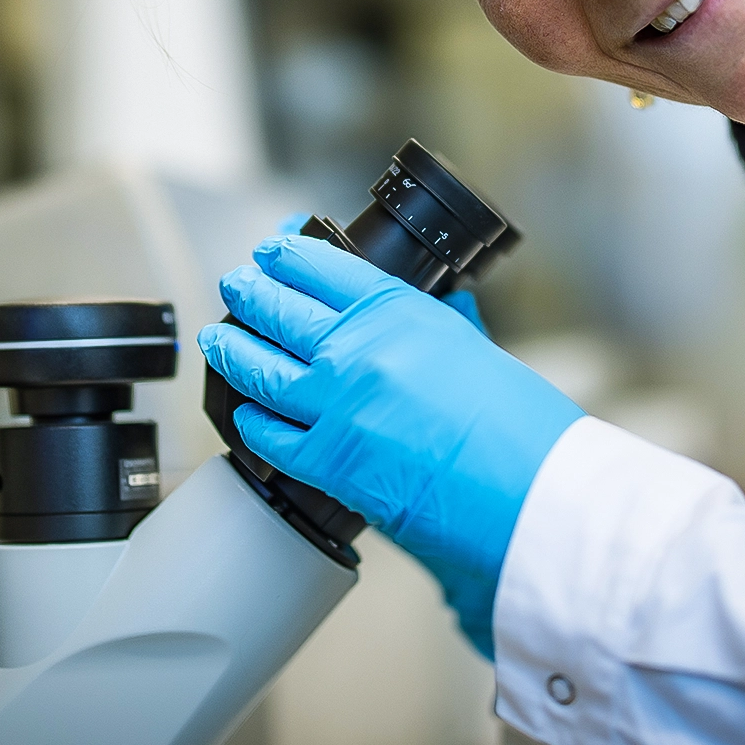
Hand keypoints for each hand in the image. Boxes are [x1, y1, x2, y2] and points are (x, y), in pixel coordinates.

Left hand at [199, 235, 581, 655]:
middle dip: (248, 292)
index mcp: (397, 311)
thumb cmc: (520, 426)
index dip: (285, 253)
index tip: (271, 248)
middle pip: (278, 309)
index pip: (321, 265)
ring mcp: (334, 406)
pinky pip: (269, 435)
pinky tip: (246, 413)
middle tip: (236, 284)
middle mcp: (356, 351)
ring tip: (217, 336)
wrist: (527, 495)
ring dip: (231, 348)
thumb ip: (448, 322)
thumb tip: (445, 302)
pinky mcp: (327, 462)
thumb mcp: (480, 348)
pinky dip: (251, 421)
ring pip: (258, 367)